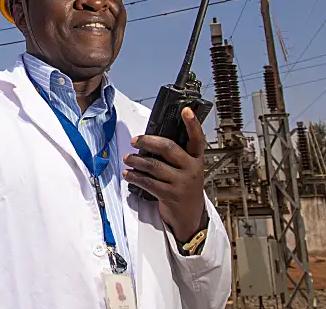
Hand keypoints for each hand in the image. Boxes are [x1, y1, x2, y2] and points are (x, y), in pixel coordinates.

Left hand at [122, 107, 206, 241]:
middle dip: (148, 141)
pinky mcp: (170, 195)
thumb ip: (176, 155)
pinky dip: (135, 177)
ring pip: (154, 166)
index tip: (186, 110)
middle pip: (168, 148)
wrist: (190, 216)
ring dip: (136, 161)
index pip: (197, 138)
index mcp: (197, 159)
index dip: (192, 123)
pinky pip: (148, 182)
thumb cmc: (185, 187)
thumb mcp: (187, 169)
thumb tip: (150, 140)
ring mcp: (182, 183)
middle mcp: (192, 169)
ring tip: (128, 158)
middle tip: (135, 140)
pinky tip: (129, 174)